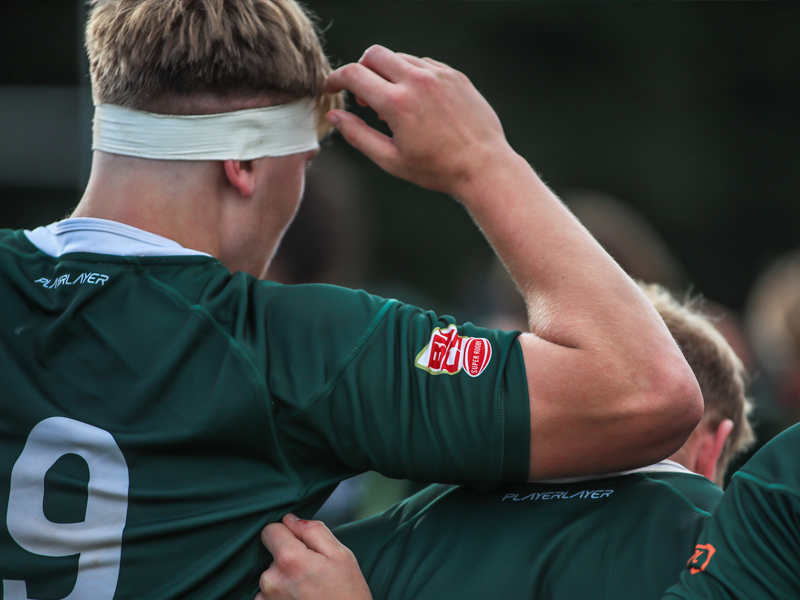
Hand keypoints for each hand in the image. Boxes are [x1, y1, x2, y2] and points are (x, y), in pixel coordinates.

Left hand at [256, 514, 372, 599]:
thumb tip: (290, 519)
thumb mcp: (340, 554)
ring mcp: (266, 599)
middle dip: (289, 558)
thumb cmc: (347, 594)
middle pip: (272, 554)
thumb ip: (313, 530)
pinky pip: (268, 595)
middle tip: (313, 573)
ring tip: (308, 590)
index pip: (270, 530)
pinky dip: (281, 595)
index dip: (287, 532)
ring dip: (285, 578)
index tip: (301, 543)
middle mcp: (271, 580)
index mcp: (289, 559)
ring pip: (272, 575)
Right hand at [324, 45, 513, 196]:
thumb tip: (333, 116)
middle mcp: (417, 81)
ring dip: (387, 74)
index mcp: (397, 103)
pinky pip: (423, 64)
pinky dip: (411, 76)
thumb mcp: (390, 160)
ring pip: (399, 57)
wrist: (483, 166)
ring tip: (393, 106)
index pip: (354, 74)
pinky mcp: (455, 76)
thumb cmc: (436, 169)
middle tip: (363, 97)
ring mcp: (438, 75)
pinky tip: (417, 102)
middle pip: (373, 54)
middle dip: (360, 70)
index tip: (331, 89)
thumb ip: (357, 135)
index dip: (335, 79)